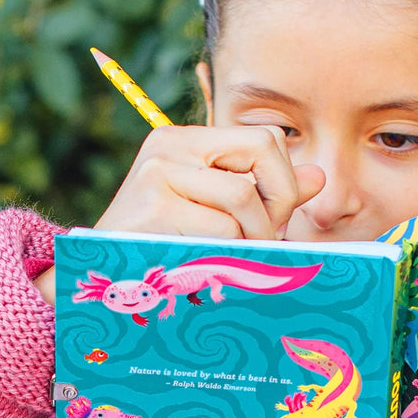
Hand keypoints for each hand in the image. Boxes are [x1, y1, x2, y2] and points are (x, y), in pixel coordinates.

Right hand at [33, 125, 325, 304]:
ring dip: (252, 238)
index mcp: (185, 141)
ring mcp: (157, 174)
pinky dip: (227, 254)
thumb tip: (318, 177)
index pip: (264, 138)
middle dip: (278, 202)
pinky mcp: (152, 208)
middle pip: (262, 153)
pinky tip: (210, 267)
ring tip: (234, 259)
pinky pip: (220, 230)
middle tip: (264, 241)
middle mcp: (169, 147)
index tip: (272, 219)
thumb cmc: (162, 248)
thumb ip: (265, 194)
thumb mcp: (214, 214)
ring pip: (243, 199)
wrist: (99, 278)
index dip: (282, 180)